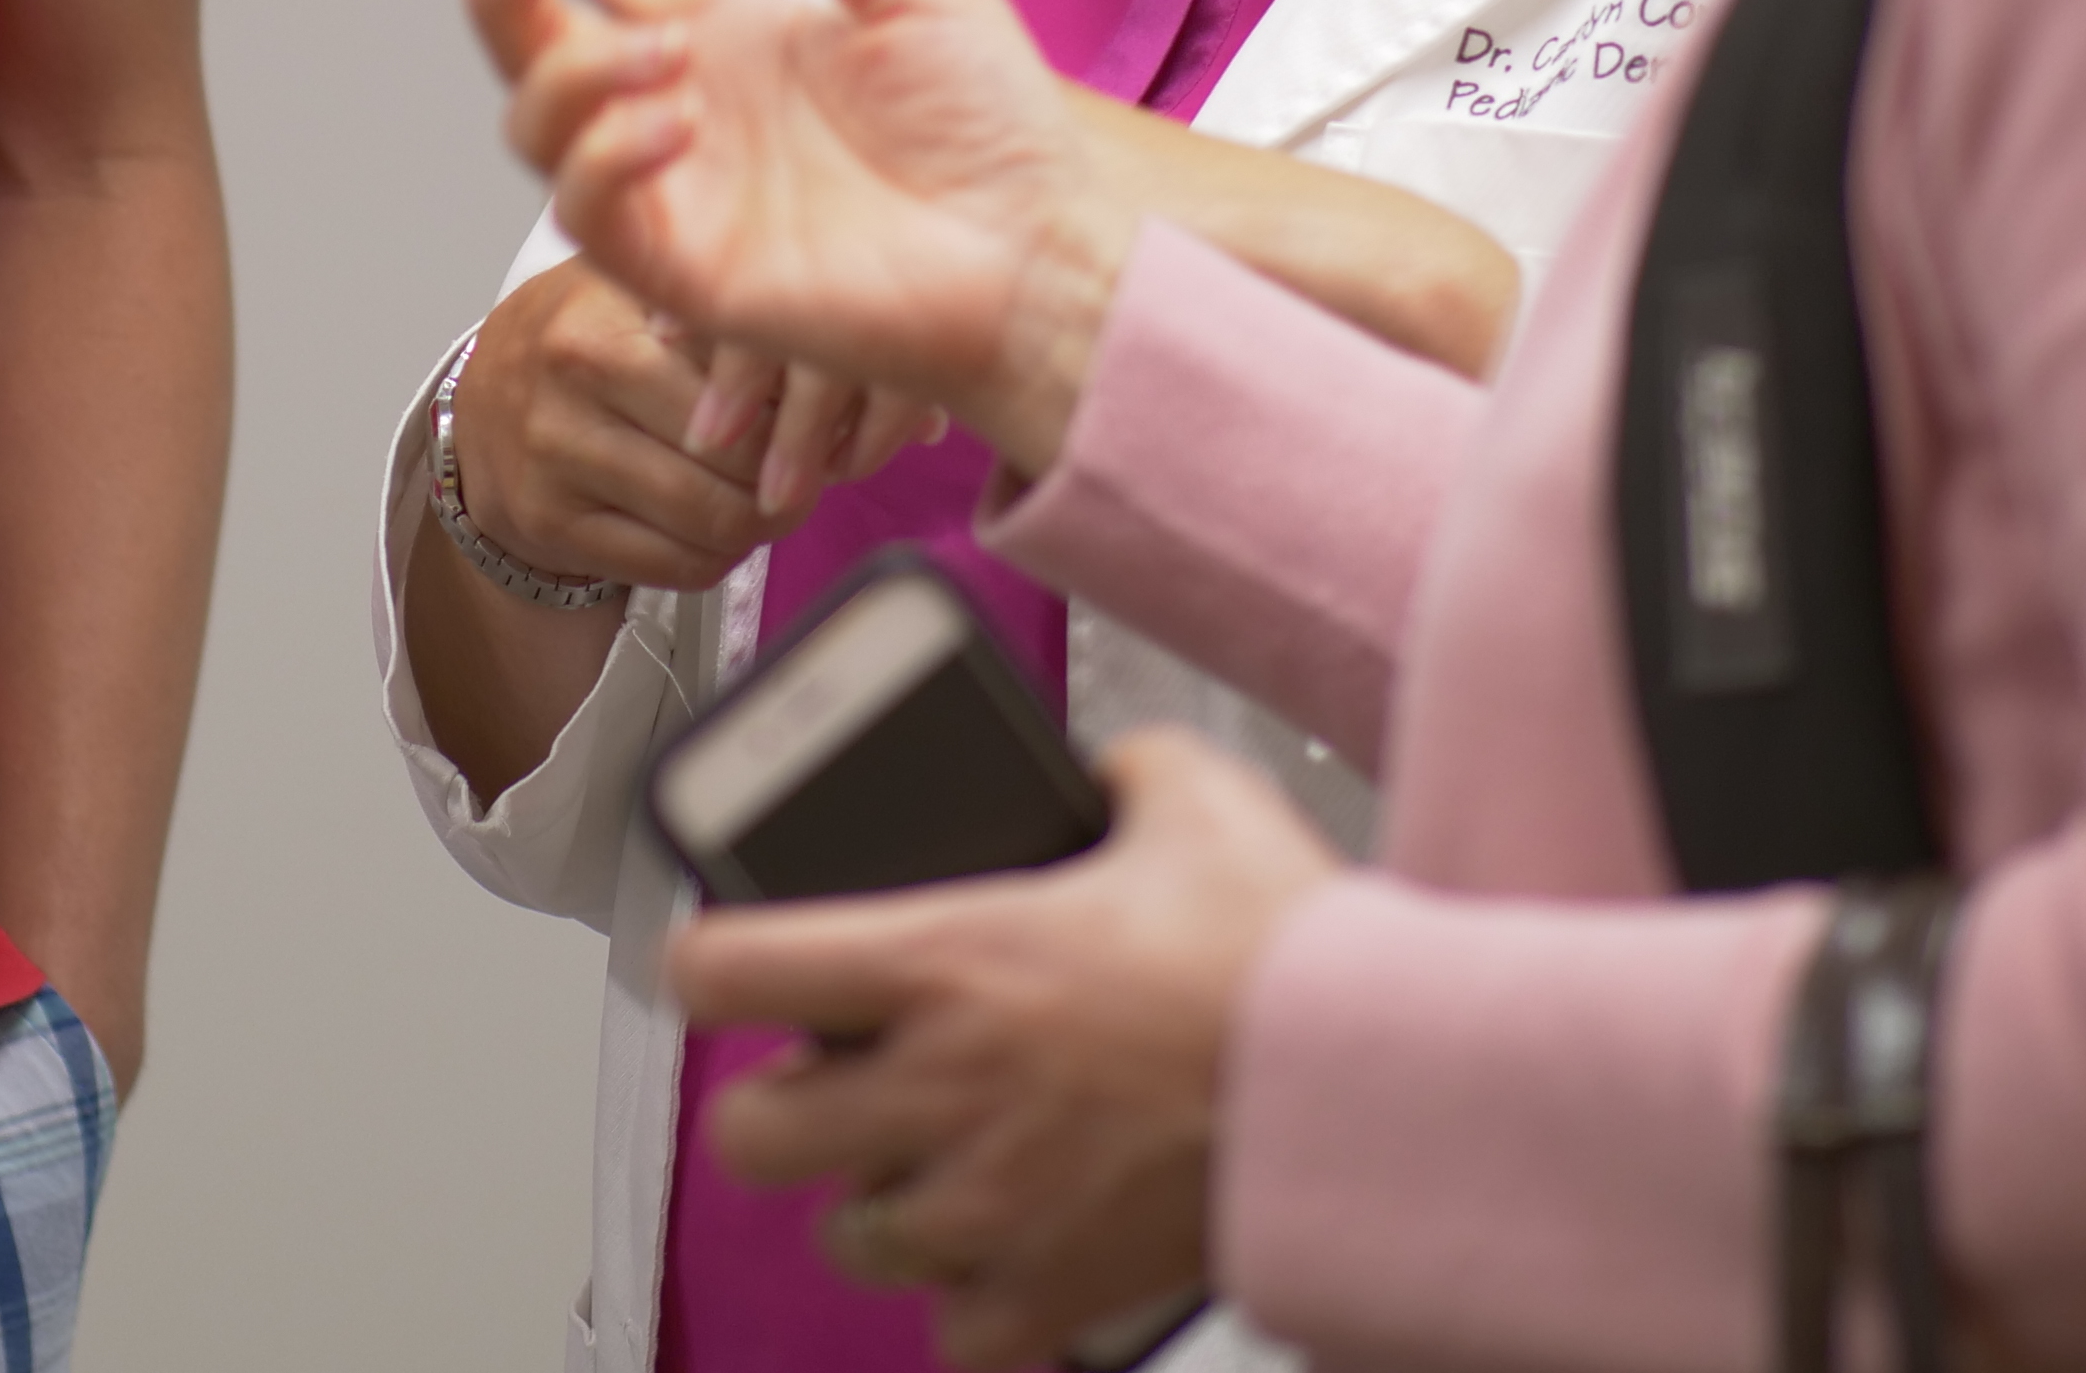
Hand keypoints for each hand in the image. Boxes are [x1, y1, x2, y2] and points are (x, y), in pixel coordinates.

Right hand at [431, 0, 1143, 471]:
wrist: (1039, 251)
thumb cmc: (995, 136)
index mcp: (732, 32)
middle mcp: (687, 105)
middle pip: (537, 42)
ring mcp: (680, 188)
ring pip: (541, 126)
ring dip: (570, 73)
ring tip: (662, 53)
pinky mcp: (686, 270)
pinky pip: (591, 212)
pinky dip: (607, 157)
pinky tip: (673, 121)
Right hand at [455, 262, 941, 589]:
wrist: (482, 395)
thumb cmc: (600, 334)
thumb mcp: (669, 295)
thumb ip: (778, 333)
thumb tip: (923, 411)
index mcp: (616, 300)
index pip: (752, 361)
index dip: (812, 396)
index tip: (835, 408)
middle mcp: (578, 372)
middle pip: (744, 449)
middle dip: (796, 468)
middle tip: (814, 463)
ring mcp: (557, 453)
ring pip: (716, 518)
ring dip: (763, 522)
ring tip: (772, 497)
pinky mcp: (552, 523)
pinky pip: (675, 566)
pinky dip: (718, 558)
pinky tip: (720, 525)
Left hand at [670, 730, 1342, 1369]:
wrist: (1377, 1093)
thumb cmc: (1284, 953)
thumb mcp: (1193, 795)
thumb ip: (1117, 770)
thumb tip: (1098, 773)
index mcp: (947, 959)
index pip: (725, 969)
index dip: (708, 960)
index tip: (727, 961)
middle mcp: (941, 1090)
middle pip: (747, 1134)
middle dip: (776, 1105)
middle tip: (829, 1075)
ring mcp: (989, 1206)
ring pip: (848, 1236)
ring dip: (879, 1197)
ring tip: (937, 1156)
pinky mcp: (1051, 1295)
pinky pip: (954, 1332)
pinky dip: (974, 1297)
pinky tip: (1014, 1240)